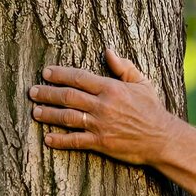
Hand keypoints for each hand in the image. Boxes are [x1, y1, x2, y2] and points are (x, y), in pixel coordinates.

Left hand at [29, 49, 172, 164]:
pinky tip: (48, 138)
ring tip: (35, 111)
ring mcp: (100, 125)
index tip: (46, 73)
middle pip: (68, 96)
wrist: (162, 138)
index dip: (60, 74)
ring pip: (67, 117)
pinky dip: (60, 140)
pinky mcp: (101, 143)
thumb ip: (124, 68)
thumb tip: (108, 51)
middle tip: (33, 91)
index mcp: (111, 89)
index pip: (79, 78)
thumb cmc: (152, 110)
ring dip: (49, 114)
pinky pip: (75, 141)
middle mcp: (103, 106)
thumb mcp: (142, 84)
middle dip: (47, 93)